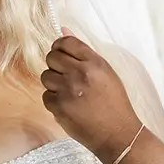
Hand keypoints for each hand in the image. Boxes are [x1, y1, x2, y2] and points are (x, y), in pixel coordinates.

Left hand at [41, 33, 141, 163]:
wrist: (117, 134)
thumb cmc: (114, 104)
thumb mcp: (106, 73)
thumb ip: (83, 52)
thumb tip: (62, 29)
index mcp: (94, 63)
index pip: (66, 42)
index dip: (60, 47)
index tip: (61, 55)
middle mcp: (80, 73)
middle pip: (51, 57)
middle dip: (56, 66)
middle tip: (66, 78)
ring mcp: (68, 90)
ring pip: (45, 76)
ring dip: (54, 84)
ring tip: (69, 93)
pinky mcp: (59, 107)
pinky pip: (46, 96)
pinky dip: (54, 101)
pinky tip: (68, 106)